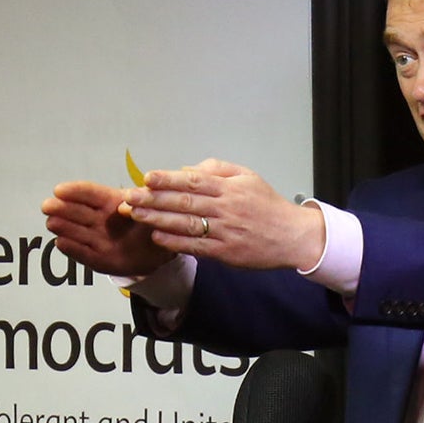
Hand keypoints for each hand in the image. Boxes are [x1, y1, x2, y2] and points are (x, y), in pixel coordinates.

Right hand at [43, 179, 168, 278]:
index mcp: (112, 202)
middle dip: (62, 208)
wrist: (160, 255)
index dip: (74, 191)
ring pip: (77, 231)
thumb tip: (129, 200)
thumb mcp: (153, 212)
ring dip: (64, 227)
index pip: (90, 194)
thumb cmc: (153, 226)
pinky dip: (73, 249)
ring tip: (52, 223)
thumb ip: (142, 206)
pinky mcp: (98, 259)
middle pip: (78, 212)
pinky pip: (84, 254)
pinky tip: (60, 243)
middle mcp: (100, 220)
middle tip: (47, 206)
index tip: (59, 190)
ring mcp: (97, 240)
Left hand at [122, 160, 324, 271]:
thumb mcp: (248, 177)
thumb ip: (217, 170)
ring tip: (136, 214)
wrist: (293, 236)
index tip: (147, 177)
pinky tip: (157, 236)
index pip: (193, 181)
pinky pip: (195, 246)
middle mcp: (226, 208)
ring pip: (185, 223)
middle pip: (184, 201)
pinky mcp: (226, 252)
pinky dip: (175, 241)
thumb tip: (187, 170)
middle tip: (130, 196)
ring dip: (158, 218)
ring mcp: (225, 231)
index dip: (168, 178)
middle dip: (154, 198)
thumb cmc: (267, 205)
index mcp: (229, 188)